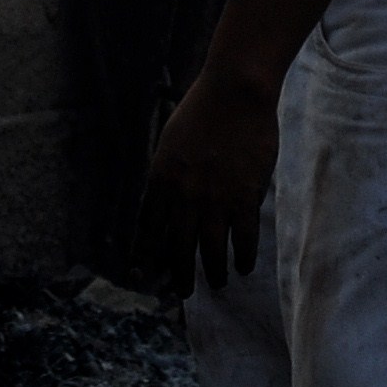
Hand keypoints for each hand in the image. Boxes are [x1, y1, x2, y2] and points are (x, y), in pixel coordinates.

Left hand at [133, 64, 277, 296]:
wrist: (235, 93)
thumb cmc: (202, 111)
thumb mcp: (171, 142)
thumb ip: (168, 175)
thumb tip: (167, 205)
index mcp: (161, 178)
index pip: (149, 228)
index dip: (145, 255)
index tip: (142, 277)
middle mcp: (184, 195)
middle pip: (178, 248)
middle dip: (179, 275)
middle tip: (182, 293)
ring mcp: (215, 199)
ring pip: (212, 251)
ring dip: (214, 272)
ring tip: (217, 283)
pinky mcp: (244, 197)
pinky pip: (243, 240)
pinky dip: (242, 258)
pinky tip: (242, 266)